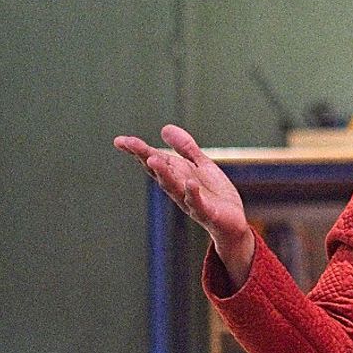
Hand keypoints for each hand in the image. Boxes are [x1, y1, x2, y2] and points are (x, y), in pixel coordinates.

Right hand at [114, 125, 254, 285]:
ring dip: (164, 174)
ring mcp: (190, 201)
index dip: (138, 150)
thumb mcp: (201, 165)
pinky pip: (198, 203)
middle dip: (146, 157)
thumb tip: (164, 128)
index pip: (154, 161)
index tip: (120, 140)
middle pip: (160, 172)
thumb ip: (185, 148)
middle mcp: (178, 189)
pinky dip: (193, 193)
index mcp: (176, 176)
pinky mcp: (207, 213)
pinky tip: (190, 183)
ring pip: (174, 187)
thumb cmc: (214, 195)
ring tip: (153, 159)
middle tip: (131, 144)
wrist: (232, 224)